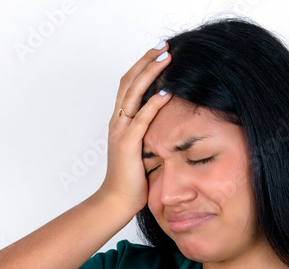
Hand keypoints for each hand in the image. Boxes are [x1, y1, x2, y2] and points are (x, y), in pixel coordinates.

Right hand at [96, 42, 172, 218]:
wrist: (116, 201)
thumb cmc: (133, 179)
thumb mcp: (145, 150)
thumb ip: (152, 133)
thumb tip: (172, 124)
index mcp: (120, 121)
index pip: (128, 85)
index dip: (141, 66)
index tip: (158, 53)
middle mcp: (117, 122)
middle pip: (128, 81)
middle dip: (146, 61)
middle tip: (163, 46)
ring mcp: (120, 132)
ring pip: (133, 93)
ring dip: (150, 73)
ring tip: (166, 58)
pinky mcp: (127, 145)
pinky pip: (141, 119)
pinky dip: (154, 104)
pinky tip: (167, 93)